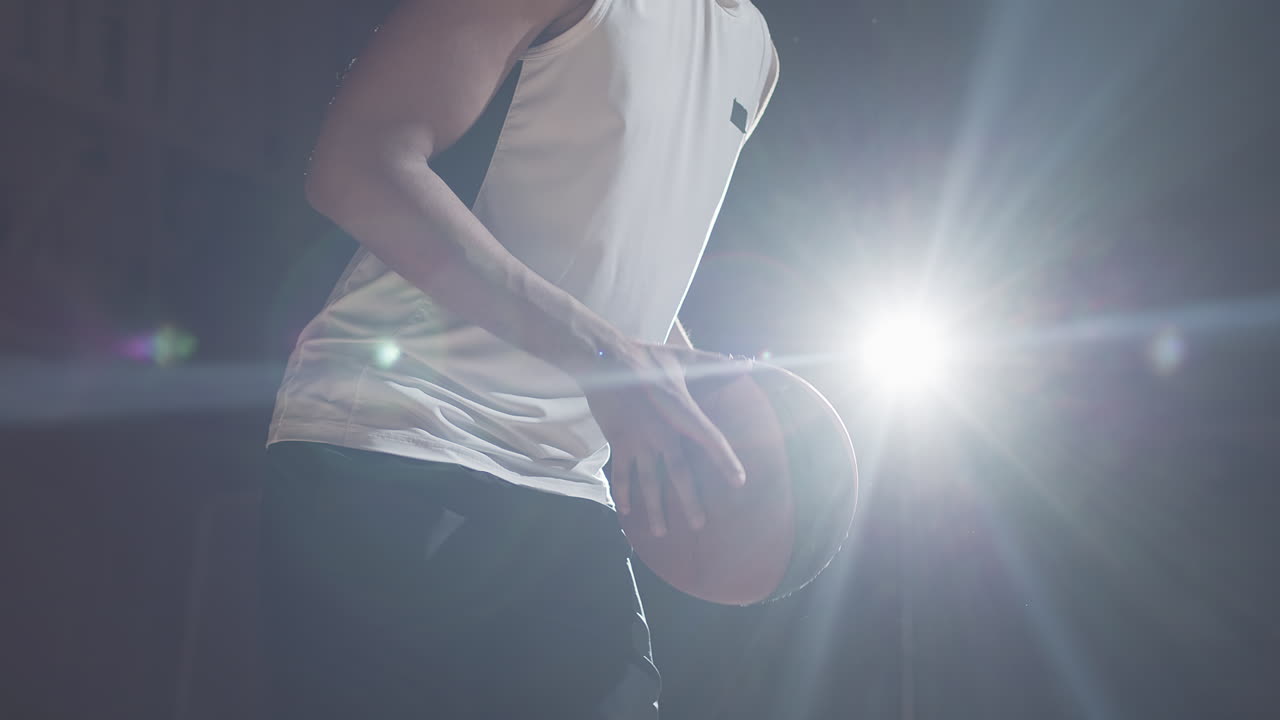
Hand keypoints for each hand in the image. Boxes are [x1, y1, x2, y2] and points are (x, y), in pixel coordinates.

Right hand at [583, 342, 747, 535]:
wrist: (604, 359)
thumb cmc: (645, 356)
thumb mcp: (682, 356)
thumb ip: (715, 363)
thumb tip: (746, 361)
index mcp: (681, 413)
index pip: (710, 441)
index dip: (726, 462)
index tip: (739, 482)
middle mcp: (662, 432)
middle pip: (679, 473)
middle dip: (689, 501)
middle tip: (699, 525)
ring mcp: (639, 440)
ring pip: (649, 481)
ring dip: (654, 508)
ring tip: (662, 532)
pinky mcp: (619, 441)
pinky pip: (622, 473)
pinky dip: (624, 493)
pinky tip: (628, 512)